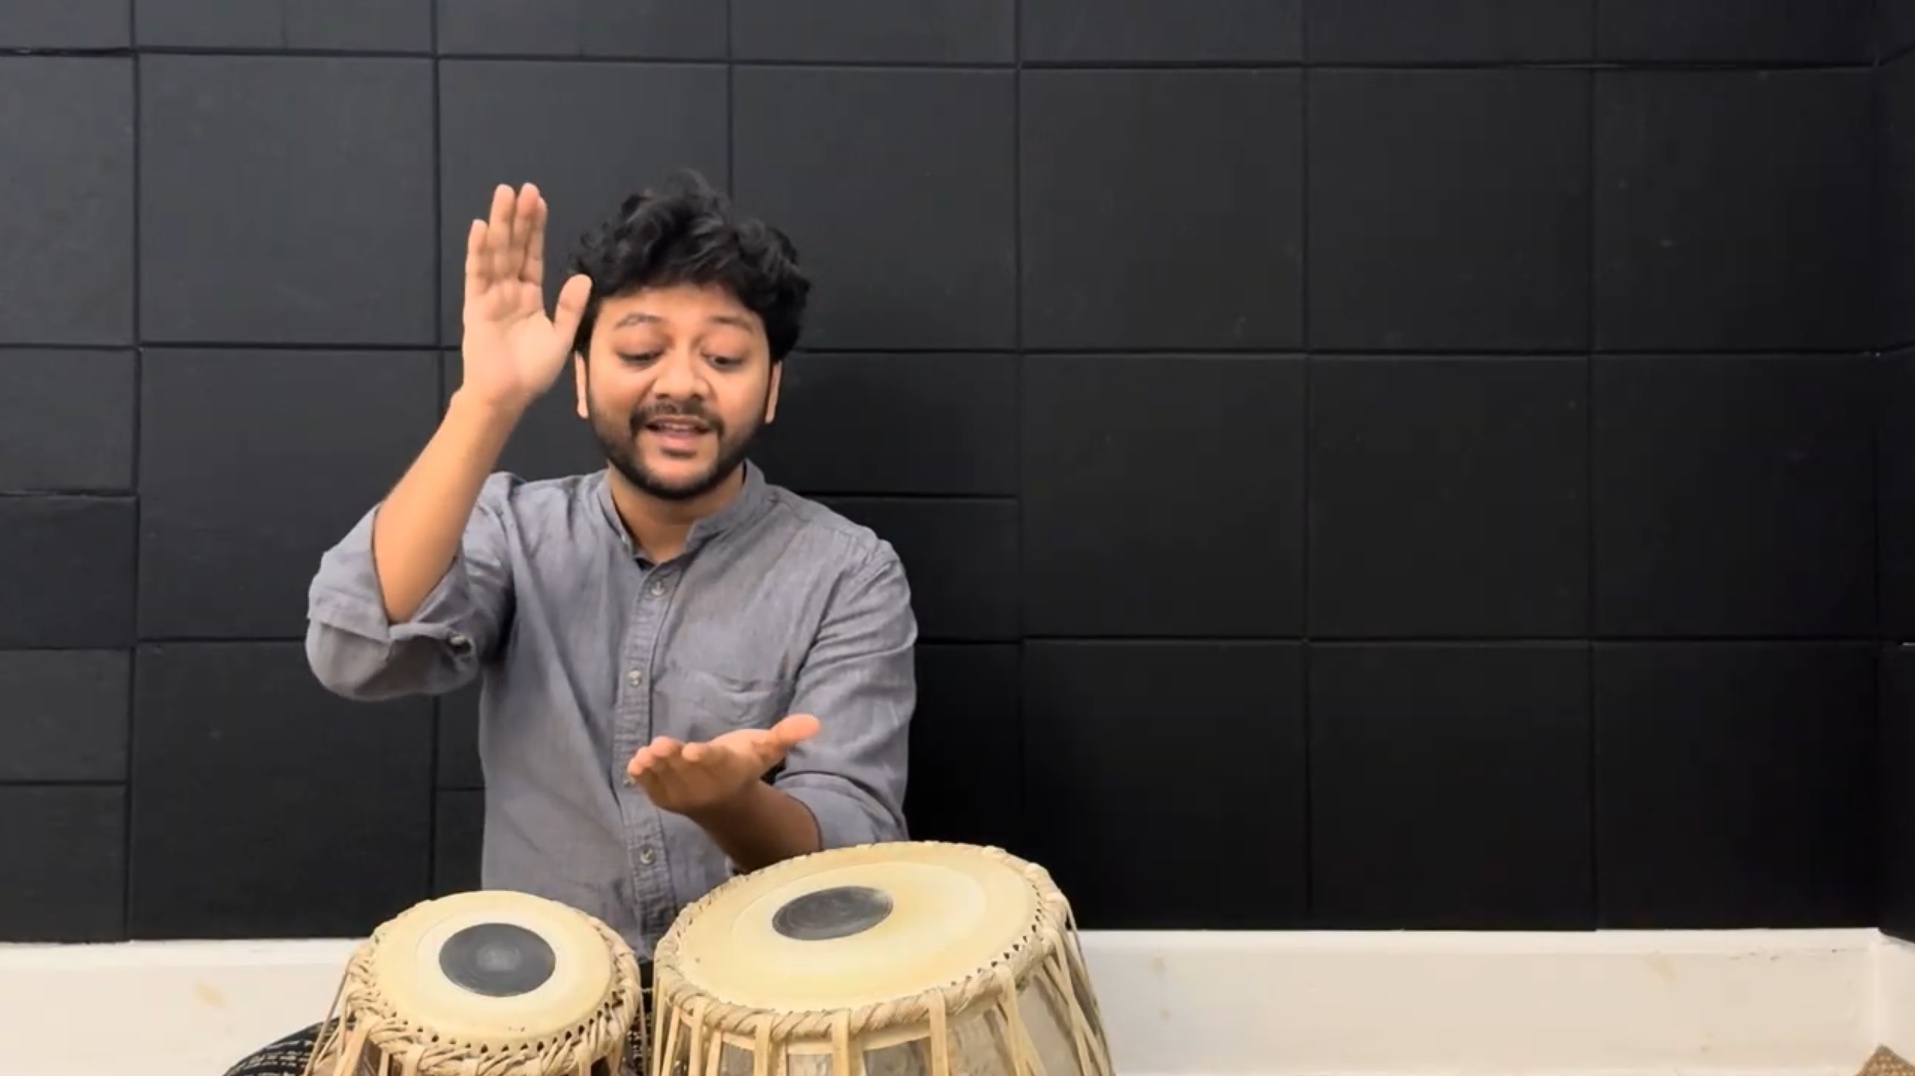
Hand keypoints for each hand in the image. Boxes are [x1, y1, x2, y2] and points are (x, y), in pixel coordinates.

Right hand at [457, 183, 592, 412]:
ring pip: (496, 253)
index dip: (536, 228)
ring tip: (503, 194)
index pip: (533, 254)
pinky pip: (477, 274)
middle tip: (523, 188)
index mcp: (530, 295)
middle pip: (514, 246)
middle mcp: (509, 290)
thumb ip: (570, 307)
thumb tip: (583, 277)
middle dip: (518, 217)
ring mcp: (491, 295)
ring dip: (499, 224)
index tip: (539, 201)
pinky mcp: (475, 306)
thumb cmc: (532, 372)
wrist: (507, 396)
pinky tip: (481, 227)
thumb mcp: (561, 338)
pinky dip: (478, 250)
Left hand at [625, 714, 820, 816]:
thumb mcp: (766, 749)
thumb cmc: (743, 765)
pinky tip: (635, 764)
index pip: (715, 762)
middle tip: (659, 745)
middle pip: (686, 771)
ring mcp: (682, 794)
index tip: (693, 749)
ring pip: (666, 779)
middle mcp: (703, 785)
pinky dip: (643, 778)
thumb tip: (815, 722)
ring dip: (655, 768)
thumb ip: (786, 735)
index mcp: (727, 769)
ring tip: (645, 755)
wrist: (724, 802)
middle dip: (672, 759)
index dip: (703, 757)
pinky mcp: (664, 798)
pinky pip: (651, 789)